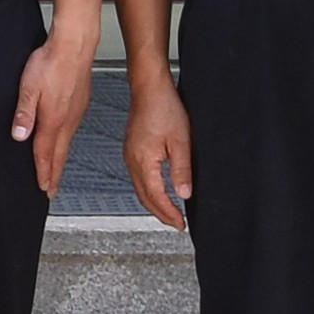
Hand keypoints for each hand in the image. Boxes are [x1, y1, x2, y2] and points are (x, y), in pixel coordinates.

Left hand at [10, 17, 91, 199]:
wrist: (74, 45)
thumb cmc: (51, 63)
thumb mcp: (29, 88)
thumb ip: (24, 113)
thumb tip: (19, 135)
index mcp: (54, 120)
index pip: (45, 153)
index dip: (42, 173)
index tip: (42, 188)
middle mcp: (68, 120)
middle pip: (59, 155)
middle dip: (54, 175)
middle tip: (50, 191)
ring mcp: (76, 113)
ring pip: (67, 145)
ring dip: (60, 161)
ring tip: (56, 172)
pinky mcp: (80, 104)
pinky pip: (72, 132)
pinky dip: (66, 145)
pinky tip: (63, 142)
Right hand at [126, 80, 196, 231]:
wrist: (150, 89)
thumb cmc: (163, 108)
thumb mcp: (181, 141)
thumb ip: (182, 170)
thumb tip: (184, 194)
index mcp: (143, 161)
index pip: (156, 197)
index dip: (169, 213)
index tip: (181, 223)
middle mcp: (132, 161)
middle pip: (144, 198)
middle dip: (160, 214)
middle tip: (176, 224)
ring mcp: (130, 156)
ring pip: (140, 189)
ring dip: (154, 204)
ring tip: (169, 212)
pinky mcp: (132, 150)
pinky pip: (139, 178)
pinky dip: (149, 191)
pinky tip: (158, 191)